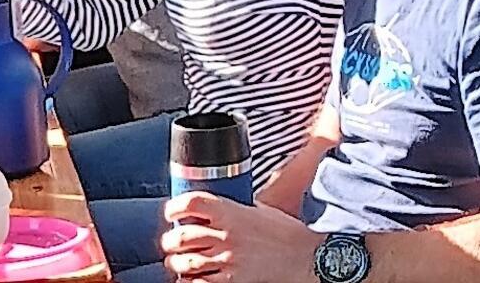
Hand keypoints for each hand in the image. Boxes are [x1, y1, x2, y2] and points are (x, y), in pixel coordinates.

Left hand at [161, 192, 318, 282]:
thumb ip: (231, 209)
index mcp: (230, 212)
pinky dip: (190, 281)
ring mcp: (230, 259)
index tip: (170, 213)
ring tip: (178, 263)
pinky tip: (191, 278)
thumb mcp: (257, 209)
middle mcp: (227, 234)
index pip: (190, 203)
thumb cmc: (285, 232)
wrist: (309, 257)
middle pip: (181, 235)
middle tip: (171, 244)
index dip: (173, 207)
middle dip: (170, 241)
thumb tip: (209, 209)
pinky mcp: (235, 280)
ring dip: (177, 263)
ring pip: (186, 262)